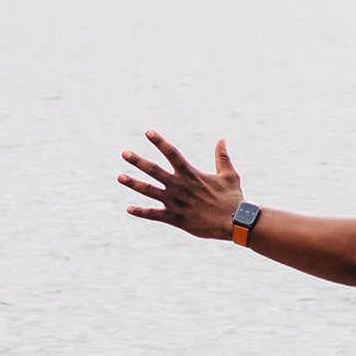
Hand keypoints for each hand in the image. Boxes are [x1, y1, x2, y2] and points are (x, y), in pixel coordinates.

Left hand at [119, 134, 242, 238]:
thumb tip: (222, 139)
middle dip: (138, 161)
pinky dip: (141, 212)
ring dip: (134, 183)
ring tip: (120, 177)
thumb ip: (222, 157)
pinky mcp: (176, 218)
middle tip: (124, 153)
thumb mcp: (229, 175)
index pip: (172, 153)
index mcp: (192, 174)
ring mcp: (176, 202)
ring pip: (149, 191)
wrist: (235, 223)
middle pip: (154, 170)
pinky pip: (154, 214)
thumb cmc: (233, 199)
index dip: (159, 142)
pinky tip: (129, 209)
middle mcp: (180, 186)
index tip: (148, 132)